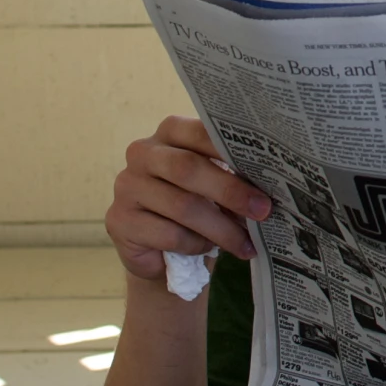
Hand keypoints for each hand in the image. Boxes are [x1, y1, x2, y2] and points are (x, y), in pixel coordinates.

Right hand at [106, 115, 271, 282]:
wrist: (161, 253)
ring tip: (245, 244)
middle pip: (188, 168)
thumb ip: (232, 178)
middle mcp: (143, 153)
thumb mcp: (214, 188)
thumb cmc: (195, 209)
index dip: (231, 151)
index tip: (267, 171)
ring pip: (182, 206)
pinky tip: (206, 249)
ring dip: (220, 228)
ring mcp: (127, 186)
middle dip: (231, 191)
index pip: (199, 132)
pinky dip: (195, 244)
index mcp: (169, 133)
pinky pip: (168, 234)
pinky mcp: (119, 220)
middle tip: (262, 211)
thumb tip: (267, 191)